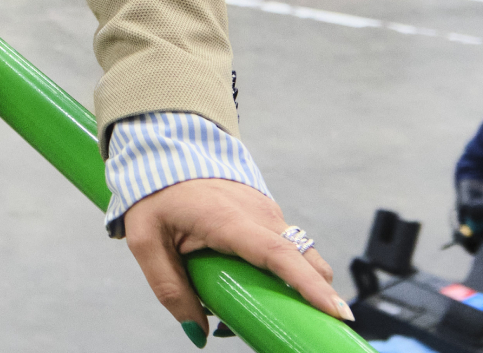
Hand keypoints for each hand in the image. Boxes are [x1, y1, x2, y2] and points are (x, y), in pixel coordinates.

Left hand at [123, 178, 350, 341]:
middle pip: (305, 259)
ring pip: (301, 254)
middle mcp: (258, 214)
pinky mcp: (267, 213)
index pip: (280, 255)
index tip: (337, 312)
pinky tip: (266, 291)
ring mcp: (267, 211)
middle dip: (321, 295)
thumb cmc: (154, 195)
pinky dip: (288, 271)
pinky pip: (287, 247)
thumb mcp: (145, 242)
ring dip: (302, 286)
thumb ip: (169, 288)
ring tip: (286, 316)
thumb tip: (197, 333)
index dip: (311, 286)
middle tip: (321, 330)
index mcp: (229, 220)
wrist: (164, 149)